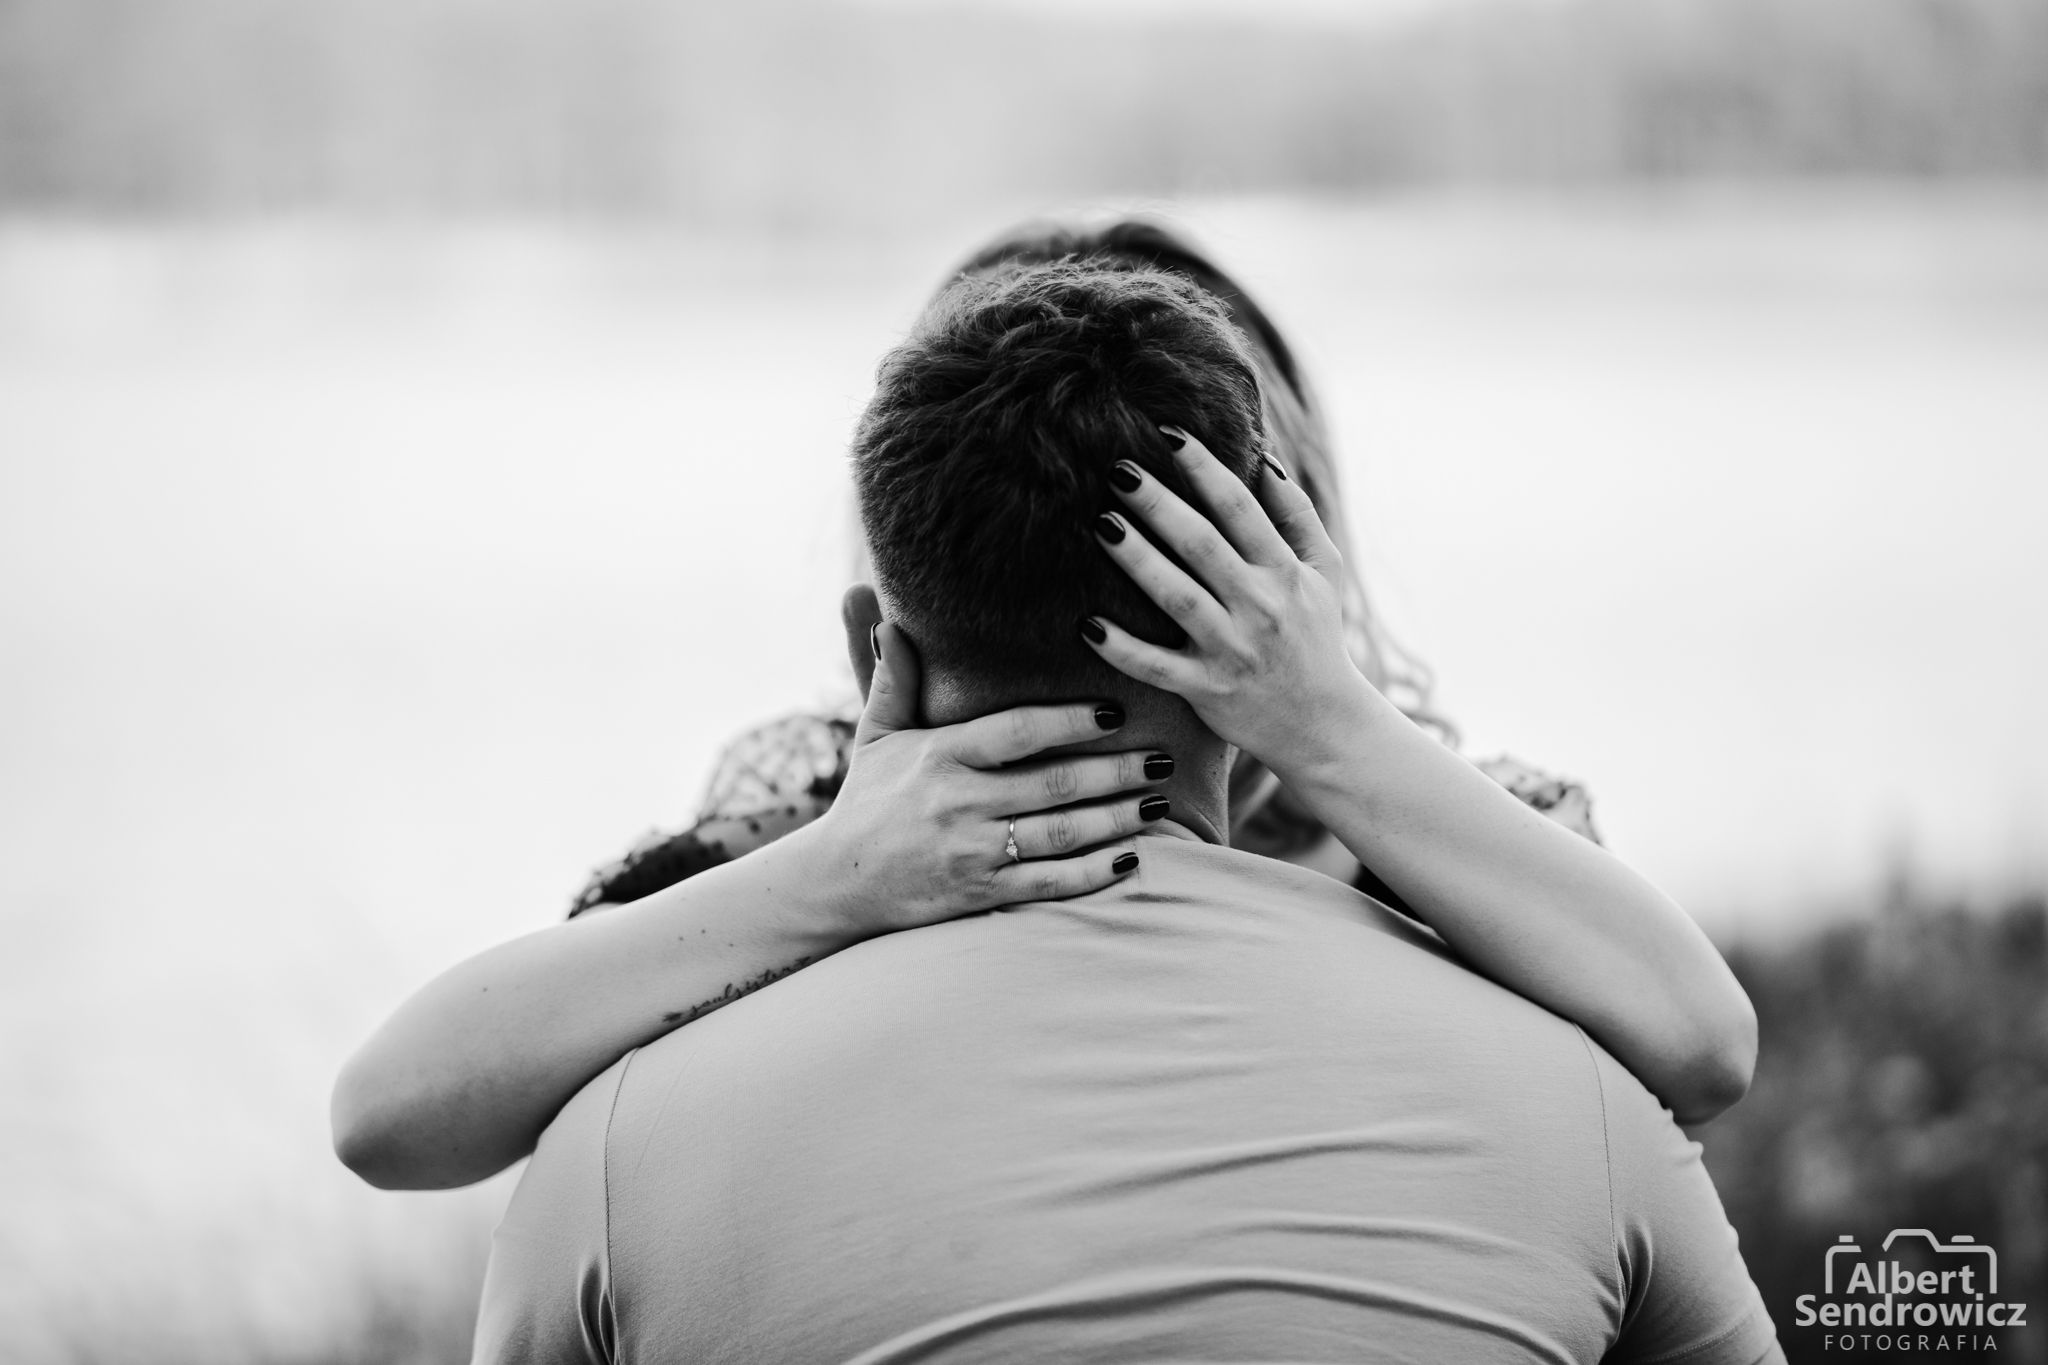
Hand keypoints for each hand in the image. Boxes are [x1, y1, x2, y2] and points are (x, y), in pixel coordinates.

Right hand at [805, 620, 1168, 935]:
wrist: (836, 883)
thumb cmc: (866, 802)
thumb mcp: (875, 736)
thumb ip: (895, 681)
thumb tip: (891, 620)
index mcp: (940, 756)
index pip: (1017, 731)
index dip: (1070, 720)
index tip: (1116, 711)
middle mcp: (959, 802)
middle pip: (1055, 783)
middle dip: (1116, 770)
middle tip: (1162, 758)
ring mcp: (972, 852)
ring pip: (1062, 834)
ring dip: (1118, 817)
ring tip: (1158, 801)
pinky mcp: (980, 895)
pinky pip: (1049, 884)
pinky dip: (1094, 873)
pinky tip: (1130, 858)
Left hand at [1080, 428, 1379, 781]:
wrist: (1324, 725)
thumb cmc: (1317, 639)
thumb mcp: (1324, 572)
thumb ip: (1297, 515)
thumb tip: (1265, 459)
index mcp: (1283, 572)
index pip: (1240, 509)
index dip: (1205, 468)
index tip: (1169, 433)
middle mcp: (1258, 606)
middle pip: (1201, 545)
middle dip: (1159, 504)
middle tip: (1119, 469)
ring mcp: (1231, 649)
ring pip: (1177, 597)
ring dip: (1137, 560)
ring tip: (1102, 524)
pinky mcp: (1207, 689)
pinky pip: (1157, 667)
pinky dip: (1123, 648)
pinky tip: (1088, 624)